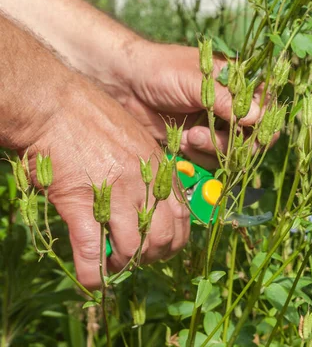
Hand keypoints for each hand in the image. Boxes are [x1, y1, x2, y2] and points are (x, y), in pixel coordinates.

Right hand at [25, 74, 188, 288]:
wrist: (56, 107)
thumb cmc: (93, 117)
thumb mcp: (135, 137)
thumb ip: (147, 168)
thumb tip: (148, 197)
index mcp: (157, 167)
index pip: (184, 216)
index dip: (174, 240)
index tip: (159, 246)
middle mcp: (142, 183)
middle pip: (164, 237)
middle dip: (152, 256)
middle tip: (134, 256)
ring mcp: (114, 194)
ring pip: (134, 249)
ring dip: (123, 264)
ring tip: (111, 261)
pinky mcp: (81, 204)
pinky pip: (93, 253)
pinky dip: (94, 273)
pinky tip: (91, 275)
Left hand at [112, 40, 263, 167]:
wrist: (124, 84)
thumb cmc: (161, 70)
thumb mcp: (196, 80)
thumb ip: (225, 100)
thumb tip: (258, 117)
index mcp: (236, 84)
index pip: (266, 105)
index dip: (263, 121)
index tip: (248, 128)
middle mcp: (230, 106)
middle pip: (254, 136)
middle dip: (234, 141)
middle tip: (204, 135)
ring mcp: (215, 127)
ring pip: (234, 152)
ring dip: (215, 150)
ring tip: (189, 136)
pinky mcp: (197, 143)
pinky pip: (212, 161)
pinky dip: (200, 157)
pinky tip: (181, 142)